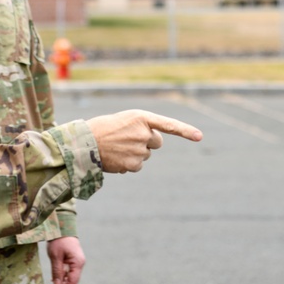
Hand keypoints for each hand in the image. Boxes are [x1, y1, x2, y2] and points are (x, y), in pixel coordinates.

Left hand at [46, 236, 84, 283]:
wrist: (62, 226)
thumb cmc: (59, 239)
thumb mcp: (55, 256)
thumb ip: (57, 271)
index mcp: (77, 262)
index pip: (72, 281)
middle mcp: (79, 263)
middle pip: (72, 281)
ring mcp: (76, 261)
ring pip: (70, 277)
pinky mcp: (73, 260)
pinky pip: (69, 272)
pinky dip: (62, 277)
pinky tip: (54, 281)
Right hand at [86, 110, 202, 173]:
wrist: (83, 143)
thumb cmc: (102, 128)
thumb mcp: (124, 121)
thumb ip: (140, 128)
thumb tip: (150, 147)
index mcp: (141, 117)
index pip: (168, 125)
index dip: (185, 131)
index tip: (200, 137)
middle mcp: (143, 133)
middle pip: (156, 142)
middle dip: (147, 142)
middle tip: (127, 139)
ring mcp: (139, 149)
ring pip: (145, 155)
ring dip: (135, 153)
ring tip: (116, 147)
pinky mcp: (133, 164)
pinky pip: (137, 166)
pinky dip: (128, 164)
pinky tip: (115, 157)